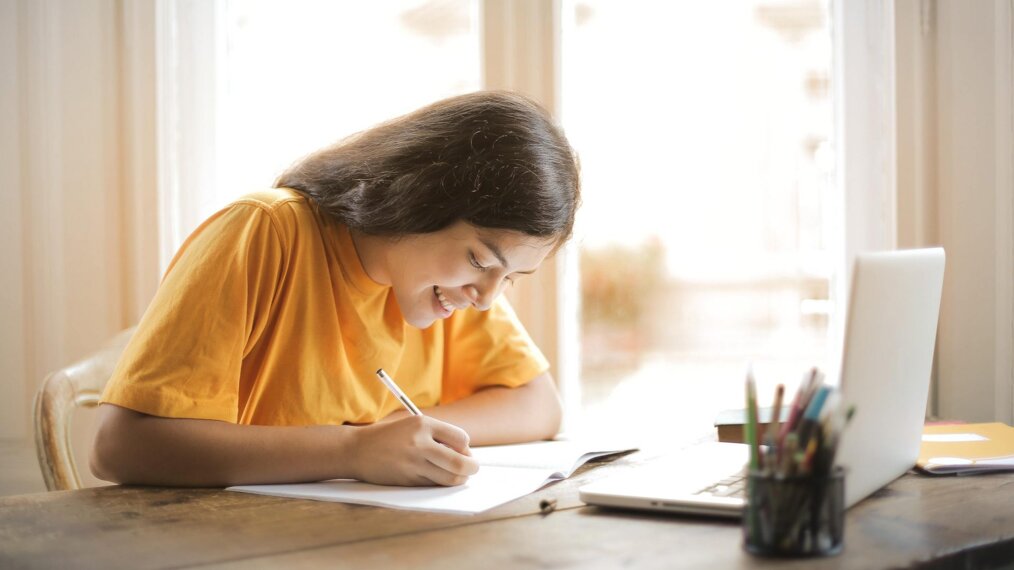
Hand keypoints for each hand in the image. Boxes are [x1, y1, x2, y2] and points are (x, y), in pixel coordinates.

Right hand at [348, 415, 478, 485]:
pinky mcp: (408, 480)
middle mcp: (419, 443)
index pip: (461, 438)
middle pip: (460, 462)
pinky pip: (434, 484)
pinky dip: (441, 483)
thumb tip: (466, 454)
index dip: (465, 447)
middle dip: (472, 468)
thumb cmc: (390, 437)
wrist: (357, 450)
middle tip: (472, 468)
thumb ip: (438, 436)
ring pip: (450, 478)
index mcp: (423, 424)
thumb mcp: (413, 425)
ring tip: (458, 475)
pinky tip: (436, 477)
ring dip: (459, 478)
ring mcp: (413, 463)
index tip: (462, 450)